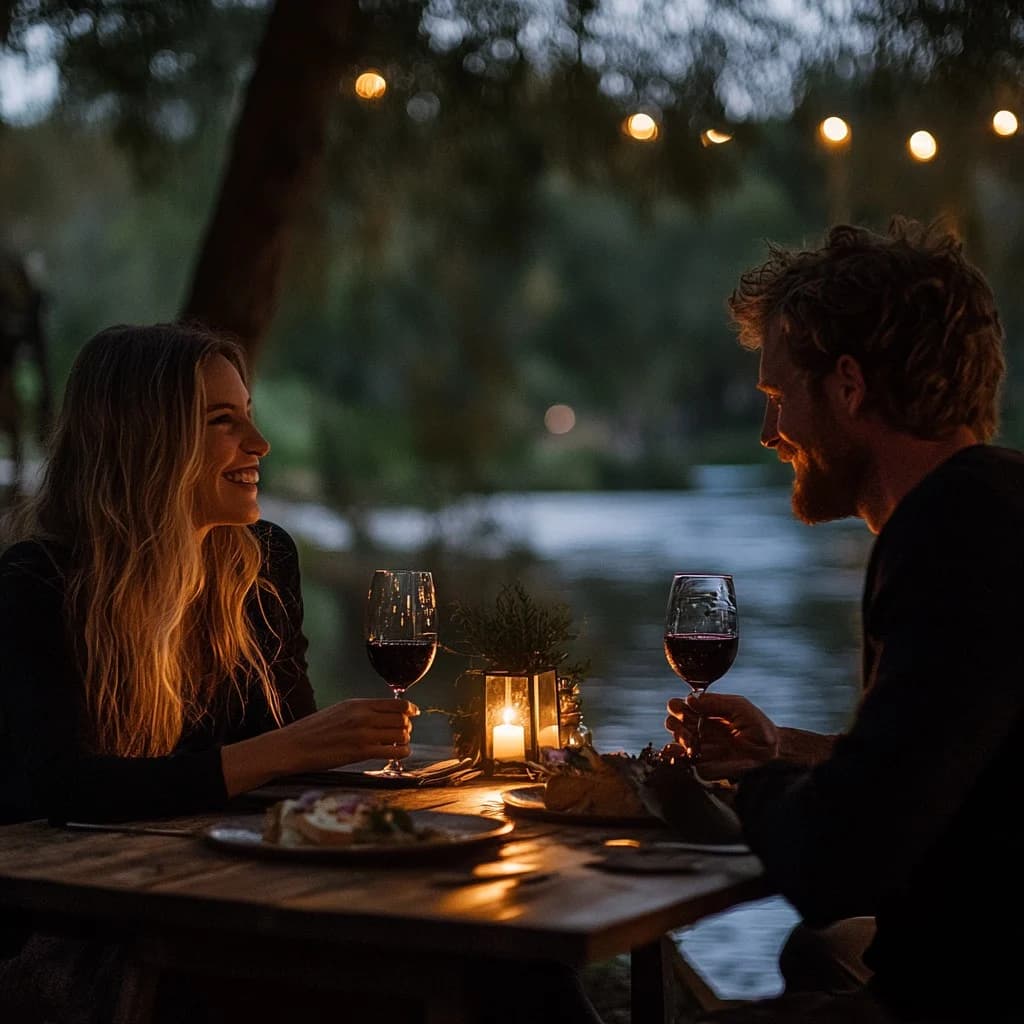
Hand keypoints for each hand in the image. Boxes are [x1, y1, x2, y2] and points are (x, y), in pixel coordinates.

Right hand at [221, 698, 420, 795]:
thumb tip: (383, 714)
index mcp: (359, 703)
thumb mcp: (340, 711)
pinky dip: (401, 754)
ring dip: (404, 741)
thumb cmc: (314, 730)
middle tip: (401, 734)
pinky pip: (393, 752)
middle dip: (406, 727)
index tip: (413, 715)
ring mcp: (363, 734)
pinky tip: (396, 755)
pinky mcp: (360, 752)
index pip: (398, 703)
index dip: (410, 710)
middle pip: (403, 719)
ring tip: (397, 745)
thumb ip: (362, 711)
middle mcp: (364, 715)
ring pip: (401, 735)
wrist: (293, 746)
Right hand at [665, 692, 778, 779]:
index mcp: (705, 714)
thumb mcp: (739, 706)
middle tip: (686, 723)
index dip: (676, 706)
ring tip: (691, 739)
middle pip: (673, 724)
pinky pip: (683, 764)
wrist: (772, 752)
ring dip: (679, 738)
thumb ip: (715, 702)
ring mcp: (700, 749)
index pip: (681, 708)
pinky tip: (686, 751)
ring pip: (675, 743)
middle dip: (675, 722)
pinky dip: (678, 757)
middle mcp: (699, 731)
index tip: (679, 706)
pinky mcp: (703, 767)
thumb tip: (690, 699)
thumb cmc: (758, 727)